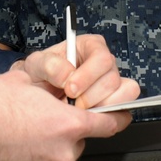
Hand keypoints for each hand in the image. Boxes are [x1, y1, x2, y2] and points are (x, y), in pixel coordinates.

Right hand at [0, 68, 132, 160]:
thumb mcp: (27, 80)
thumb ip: (54, 89)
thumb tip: (62, 88)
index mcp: (68, 123)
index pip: (109, 123)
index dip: (115, 117)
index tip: (118, 115)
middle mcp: (63, 152)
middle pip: (77, 140)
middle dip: (64, 130)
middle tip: (40, 120)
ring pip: (58, 157)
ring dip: (47, 147)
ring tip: (20, 135)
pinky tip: (14, 150)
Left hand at [18, 34, 140, 110]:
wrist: (39, 93)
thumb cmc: (41, 75)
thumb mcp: (37, 64)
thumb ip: (49, 65)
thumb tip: (68, 75)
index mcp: (90, 45)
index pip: (101, 58)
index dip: (88, 76)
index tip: (70, 89)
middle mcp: (104, 62)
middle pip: (112, 79)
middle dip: (90, 96)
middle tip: (72, 102)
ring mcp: (112, 81)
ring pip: (123, 94)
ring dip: (101, 107)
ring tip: (80, 108)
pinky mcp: (115, 100)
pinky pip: (124, 108)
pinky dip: (109, 115)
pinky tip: (90, 115)